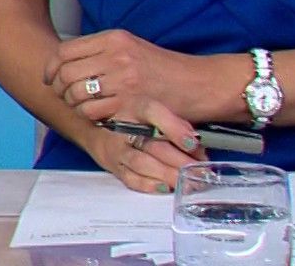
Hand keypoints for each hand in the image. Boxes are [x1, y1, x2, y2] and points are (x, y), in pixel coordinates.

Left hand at [43, 30, 240, 124]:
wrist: (198, 83)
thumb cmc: (163, 68)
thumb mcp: (131, 46)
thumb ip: (100, 50)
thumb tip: (65, 61)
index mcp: (114, 39)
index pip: (65, 51)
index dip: (51, 67)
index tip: (50, 77)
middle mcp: (116, 57)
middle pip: (66, 74)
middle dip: (59, 88)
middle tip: (65, 96)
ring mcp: (123, 81)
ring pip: (77, 95)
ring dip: (74, 104)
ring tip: (83, 106)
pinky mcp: (130, 105)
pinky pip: (93, 113)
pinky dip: (91, 117)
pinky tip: (99, 116)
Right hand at [79, 102, 207, 193]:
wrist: (93, 127)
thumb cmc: (131, 118)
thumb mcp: (153, 111)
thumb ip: (176, 124)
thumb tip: (197, 146)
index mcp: (136, 107)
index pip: (153, 112)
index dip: (174, 128)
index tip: (193, 143)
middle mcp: (124, 126)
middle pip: (153, 145)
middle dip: (180, 161)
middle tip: (201, 172)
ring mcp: (116, 149)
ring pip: (143, 164)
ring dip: (168, 175)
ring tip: (188, 184)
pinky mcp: (113, 166)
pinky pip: (131, 178)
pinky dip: (150, 185)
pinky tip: (167, 188)